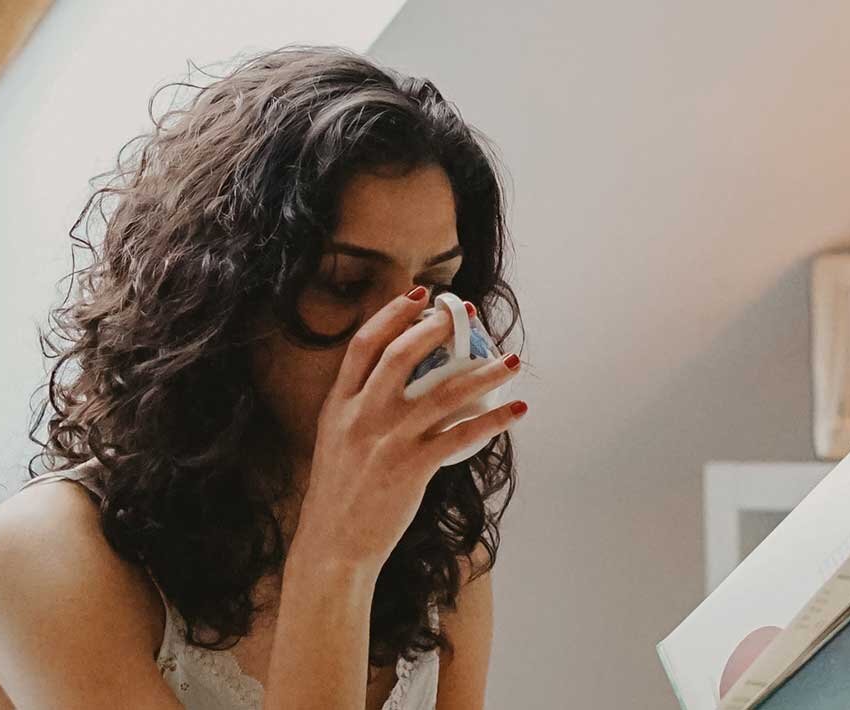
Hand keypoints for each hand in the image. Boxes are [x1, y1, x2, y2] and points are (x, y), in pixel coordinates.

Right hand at [292, 287, 525, 569]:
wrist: (333, 545)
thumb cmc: (339, 495)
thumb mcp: (335, 440)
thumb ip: (360, 408)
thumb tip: (399, 383)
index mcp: (339, 405)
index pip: (364, 345)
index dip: (392, 314)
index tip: (420, 296)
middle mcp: (362, 416)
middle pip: (402, 356)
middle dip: (438, 329)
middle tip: (469, 315)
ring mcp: (388, 440)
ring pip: (444, 392)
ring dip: (484, 372)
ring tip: (511, 360)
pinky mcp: (412, 467)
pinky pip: (462, 435)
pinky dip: (494, 421)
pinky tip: (517, 411)